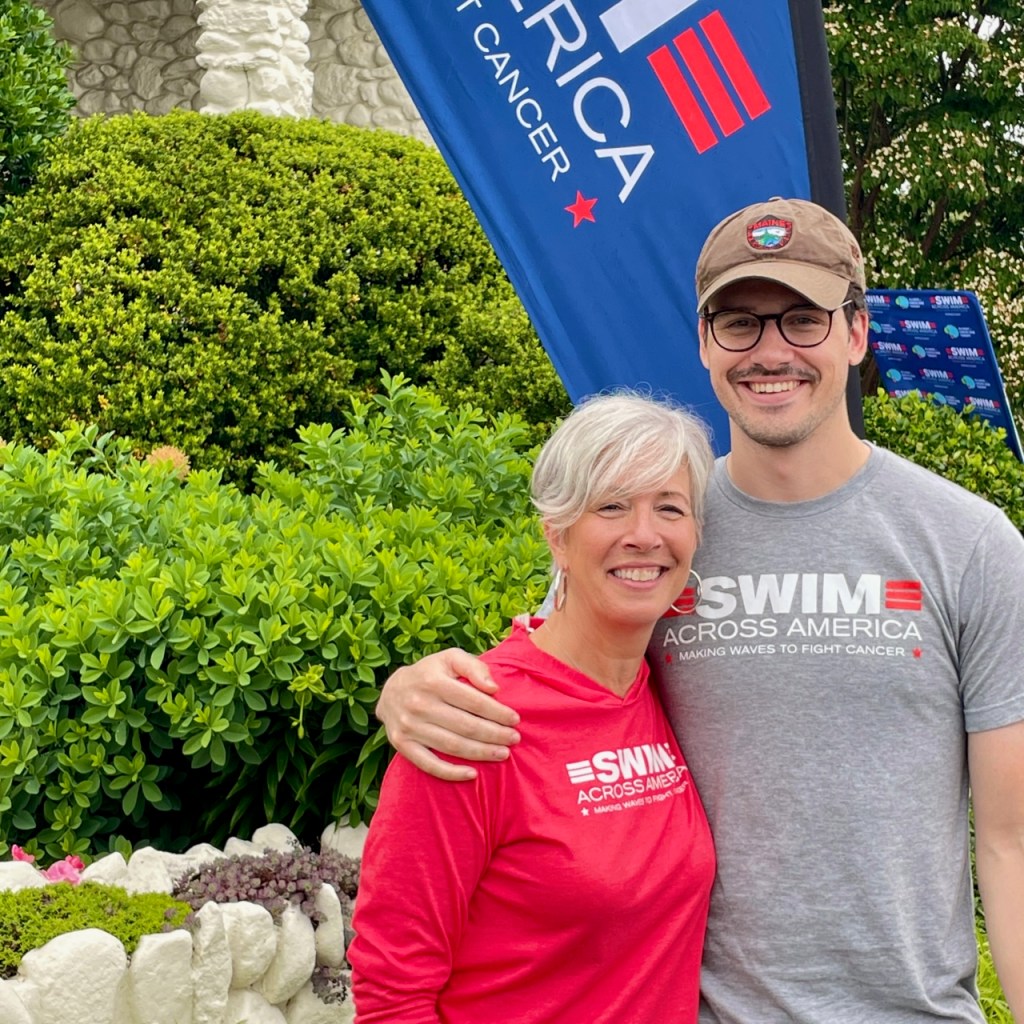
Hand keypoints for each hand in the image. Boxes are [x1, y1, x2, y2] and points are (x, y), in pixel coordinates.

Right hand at [377, 648, 520, 780]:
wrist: (390, 691)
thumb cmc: (429, 674)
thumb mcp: (449, 658)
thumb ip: (473, 667)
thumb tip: (494, 688)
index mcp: (433, 681)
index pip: (473, 701)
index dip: (497, 712)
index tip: (515, 719)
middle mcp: (419, 704)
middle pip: (465, 725)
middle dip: (495, 734)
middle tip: (514, 738)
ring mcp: (409, 727)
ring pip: (452, 746)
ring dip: (481, 753)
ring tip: (503, 754)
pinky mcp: (402, 745)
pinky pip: (429, 764)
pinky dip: (451, 773)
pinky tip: (473, 774)